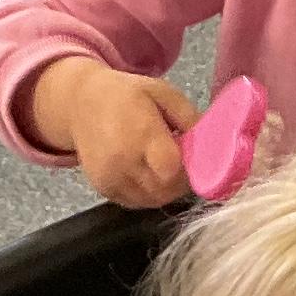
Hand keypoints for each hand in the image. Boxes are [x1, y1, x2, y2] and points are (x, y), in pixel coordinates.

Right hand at [26, 58, 196, 206]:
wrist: (80, 104)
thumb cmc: (126, 95)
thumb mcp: (162, 92)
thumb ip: (190, 117)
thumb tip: (215, 142)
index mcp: (139, 133)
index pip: (172, 169)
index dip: (190, 169)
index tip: (194, 157)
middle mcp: (122, 161)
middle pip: (166, 189)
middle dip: (182, 180)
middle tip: (182, 161)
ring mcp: (111, 179)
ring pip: (154, 200)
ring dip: (167, 188)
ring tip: (163, 164)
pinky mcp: (104, 190)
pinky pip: (138, 202)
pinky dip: (150, 192)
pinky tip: (147, 171)